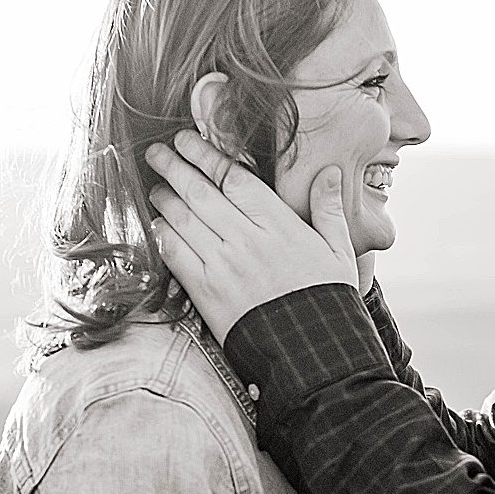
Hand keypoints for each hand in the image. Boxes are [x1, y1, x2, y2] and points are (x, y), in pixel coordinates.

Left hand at [145, 130, 358, 342]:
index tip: (187, 139)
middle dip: (174, 166)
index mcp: (279, 225)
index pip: (233, 177)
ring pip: (182, 220)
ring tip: (155, 184)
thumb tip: (331, 173)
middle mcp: (246, 240)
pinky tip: (157, 224)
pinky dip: (162, 235)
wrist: (311, 354)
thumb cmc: (327, 299)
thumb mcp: (339, 251)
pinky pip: (175, 255)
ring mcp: (222, 266)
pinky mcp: (206, 292)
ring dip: (164, 198)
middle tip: (157, 151)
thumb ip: (329, 209)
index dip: (206, 154)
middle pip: (200, 192)